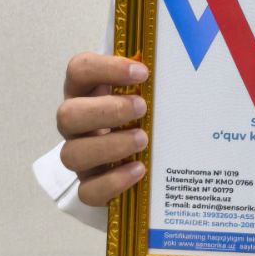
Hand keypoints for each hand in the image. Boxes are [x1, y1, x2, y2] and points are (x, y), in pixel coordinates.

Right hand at [57, 53, 149, 205]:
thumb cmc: (144, 115)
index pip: (79, 70)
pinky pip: (88, 191)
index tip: (142, 72)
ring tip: (143, 140)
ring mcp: (79, 156)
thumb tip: (187, 65)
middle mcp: (76, 124)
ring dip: (110, 146)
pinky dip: (113, 181)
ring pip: (71, 154)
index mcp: (87, 92)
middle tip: (141, 107)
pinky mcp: (89, 185)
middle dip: (106, 110)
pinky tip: (139, 169)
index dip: (105, 68)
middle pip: (67, 115)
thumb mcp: (147, 94)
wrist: (143, 158)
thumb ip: (154, 81)